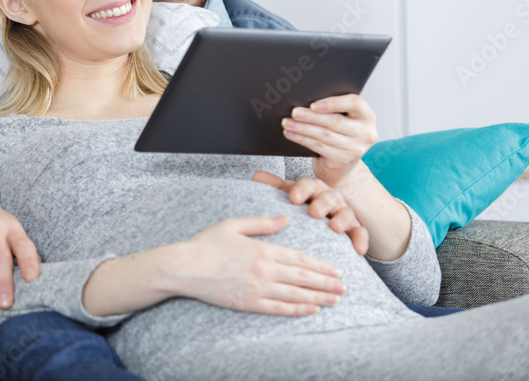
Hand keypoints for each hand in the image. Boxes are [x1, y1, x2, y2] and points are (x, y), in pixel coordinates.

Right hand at [173, 216, 345, 315]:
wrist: (184, 267)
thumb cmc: (206, 244)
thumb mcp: (233, 225)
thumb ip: (262, 223)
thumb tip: (285, 218)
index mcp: (262, 250)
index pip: (299, 259)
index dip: (320, 266)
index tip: (336, 270)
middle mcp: (264, 271)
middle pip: (303, 277)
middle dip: (326, 283)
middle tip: (344, 288)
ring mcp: (257, 289)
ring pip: (295, 294)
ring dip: (318, 298)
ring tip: (335, 300)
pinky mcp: (248, 303)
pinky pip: (278, 308)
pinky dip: (297, 310)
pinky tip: (310, 310)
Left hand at [252, 172, 368, 254]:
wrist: (324, 216)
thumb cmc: (303, 205)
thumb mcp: (289, 194)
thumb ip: (275, 186)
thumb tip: (257, 176)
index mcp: (312, 188)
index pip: (307, 185)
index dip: (301, 190)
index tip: (293, 198)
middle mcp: (329, 197)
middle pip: (327, 197)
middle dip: (321, 203)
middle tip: (314, 212)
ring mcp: (343, 212)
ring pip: (345, 213)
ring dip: (341, 220)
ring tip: (335, 227)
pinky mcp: (354, 228)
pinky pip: (360, 232)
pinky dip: (361, 240)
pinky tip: (358, 250)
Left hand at [281, 94, 377, 188]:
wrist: (341, 167)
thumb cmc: (339, 135)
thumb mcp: (344, 119)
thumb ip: (335, 107)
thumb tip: (309, 91)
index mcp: (367, 116)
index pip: (354, 103)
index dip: (333, 103)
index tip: (314, 104)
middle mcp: (366, 133)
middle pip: (335, 121)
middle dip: (311, 116)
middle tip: (294, 112)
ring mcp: (355, 149)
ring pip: (324, 135)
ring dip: (302, 128)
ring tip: (287, 123)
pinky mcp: (343, 160)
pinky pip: (318, 146)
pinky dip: (301, 139)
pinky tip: (290, 134)